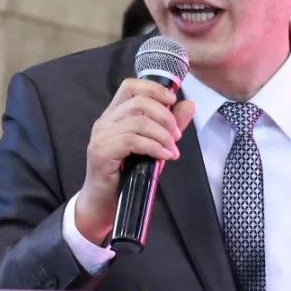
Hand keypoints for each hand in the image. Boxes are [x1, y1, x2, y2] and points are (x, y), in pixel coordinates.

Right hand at [75, 78, 194, 244]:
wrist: (103, 205)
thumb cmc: (127, 175)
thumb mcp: (153, 145)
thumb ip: (169, 124)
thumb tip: (188, 104)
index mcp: (114, 115)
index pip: (131, 86)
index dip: (154, 88)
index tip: (173, 101)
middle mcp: (105, 121)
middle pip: (139, 101)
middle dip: (165, 116)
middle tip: (177, 135)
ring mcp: (101, 136)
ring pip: (138, 121)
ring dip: (162, 135)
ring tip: (172, 149)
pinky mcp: (102, 153)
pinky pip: (132, 141)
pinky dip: (154, 147)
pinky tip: (165, 156)